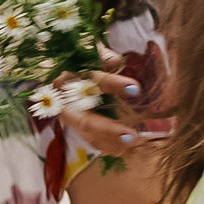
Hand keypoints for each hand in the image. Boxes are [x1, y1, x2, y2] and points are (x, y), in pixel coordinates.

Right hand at [54, 63, 172, 157]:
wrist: (68, 69)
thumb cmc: (85, 59)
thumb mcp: (94, 52)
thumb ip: (105, 56)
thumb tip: (117, 62)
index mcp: (69, 79)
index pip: (92, 82)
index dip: (113, 85)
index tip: (135, 88)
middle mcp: (67, 103)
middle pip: (85, 121)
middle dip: (108, 130)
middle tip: (131, 136)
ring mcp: (72, 119)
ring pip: (90, 137)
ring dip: (113, 144)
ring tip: (137, 145)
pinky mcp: (80, 130)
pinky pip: (95, 143)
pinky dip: (113, 148)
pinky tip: (132, 150)